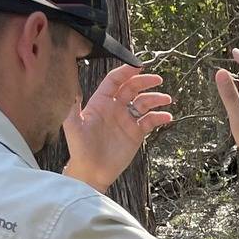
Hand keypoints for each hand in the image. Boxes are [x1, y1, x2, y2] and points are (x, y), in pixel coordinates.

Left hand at [63, 66, 173, 193]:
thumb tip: (72, 88)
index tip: (137, 66)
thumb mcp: (73, 125)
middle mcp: (115, 108)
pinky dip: (159, 117)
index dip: (125, 72)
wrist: (91, 171)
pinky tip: (167, 116)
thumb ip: (73, 106)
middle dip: (145, 82)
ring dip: (155, 99)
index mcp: (100, 102)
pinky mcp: (136, 133)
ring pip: (144, 103)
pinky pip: (150, 121)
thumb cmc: (80, 148)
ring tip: (166, 99)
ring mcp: (126, 120)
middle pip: (132, 88)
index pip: (114, 81)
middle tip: (157, 79)